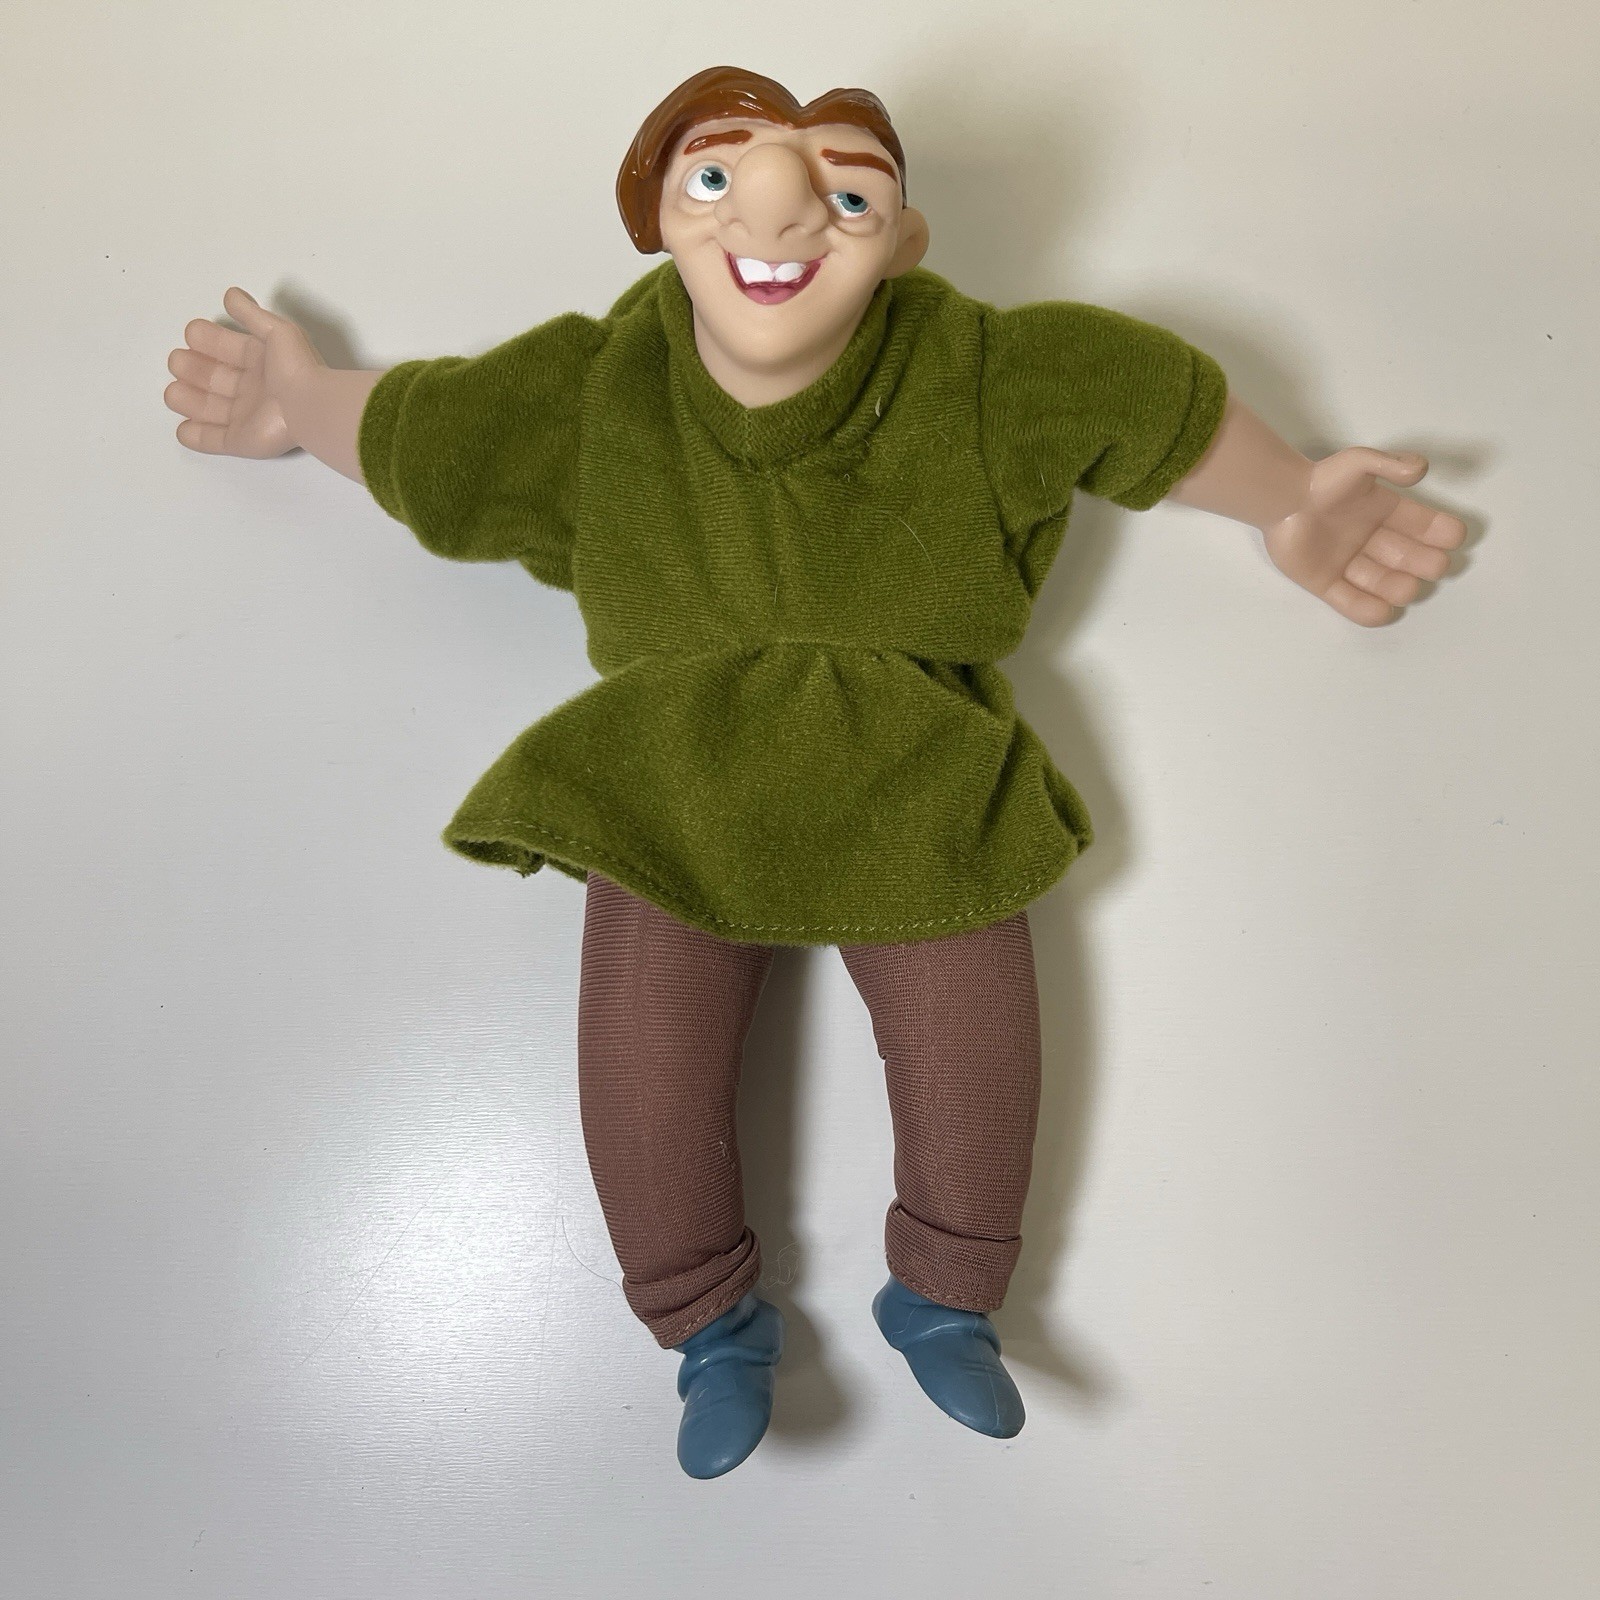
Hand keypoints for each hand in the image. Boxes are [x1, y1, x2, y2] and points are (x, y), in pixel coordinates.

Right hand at [165, 287, 324, 457]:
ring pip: (204, 408)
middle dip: (188, 368)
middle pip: (207, 377)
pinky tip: (182, 426)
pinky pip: (211, 442)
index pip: (220, 347)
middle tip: (182, 364)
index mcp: (256, 361)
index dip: (203, 339)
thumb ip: (251, 313)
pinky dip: (193, 435)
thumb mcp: (276, 331)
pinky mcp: (240, 442)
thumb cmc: (295, 367)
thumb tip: (230, 294)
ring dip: (184, 398)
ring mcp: (243, 417)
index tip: (195, 337)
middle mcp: (248, 389)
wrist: (310, 406)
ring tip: (175, 392)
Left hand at [1263, 449, 1466, 626]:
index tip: (1451, 539)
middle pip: (1408, 559)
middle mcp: (1371, 540)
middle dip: (1425, 564)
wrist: (1280, 499)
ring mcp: (1348, 563)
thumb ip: (1391, 463)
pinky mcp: (1324, 582)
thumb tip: (1421, 470)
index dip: (1441, 533)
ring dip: (1400, 588)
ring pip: (1382, 583)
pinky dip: (1367, 610)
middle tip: (1432, 565)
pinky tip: (1385, 611)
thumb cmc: (1321, 480)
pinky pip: (1349, 602)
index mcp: (1385, 513)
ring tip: (1406, 587)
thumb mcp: (1359, 462)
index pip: (1423, 526)